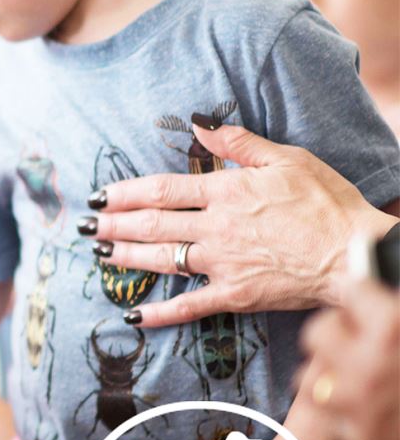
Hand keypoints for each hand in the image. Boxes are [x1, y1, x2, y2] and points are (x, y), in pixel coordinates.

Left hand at [84, 120, 393, 326]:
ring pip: (162, 260)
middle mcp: (216, 228)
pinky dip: (159, 313)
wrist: (355, 254)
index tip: (99, 195)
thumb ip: (239, 144)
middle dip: (113, 225)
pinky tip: (133, 315)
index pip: (162, 190)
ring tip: (98, 254)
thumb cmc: (327, 203)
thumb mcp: (287, 159)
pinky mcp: (235, 295)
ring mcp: (223, 263)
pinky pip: (189, 306)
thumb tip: (199, 124)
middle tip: (85, 226)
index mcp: (226, 192)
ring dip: (125, 257)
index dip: (125, 193)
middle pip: (152, 225)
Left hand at [298, 281, 399, 439]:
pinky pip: (328, 414)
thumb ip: (396, 316)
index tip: (361, 297)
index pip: (352, 291)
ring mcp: (359, 403)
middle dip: (338, 332)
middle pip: (320, 331)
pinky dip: (342, 409)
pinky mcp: (357, 436)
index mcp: (394, 328)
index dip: (361, 295)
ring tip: (355, 375)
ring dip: (331, 374)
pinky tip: (363, 404)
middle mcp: (370, 364)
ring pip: (311, 376)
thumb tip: (372, 290)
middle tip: (355, 337)